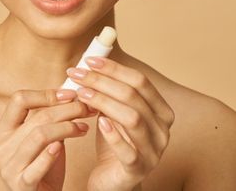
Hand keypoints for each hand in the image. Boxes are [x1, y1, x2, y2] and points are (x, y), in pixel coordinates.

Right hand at [0, 89, 95, 190]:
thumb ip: (48, 119)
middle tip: (87, 108)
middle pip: (36, 118)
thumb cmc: (44, 168)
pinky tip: (63, 146)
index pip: (19, 99)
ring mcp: (8, 166)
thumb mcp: (43, 139)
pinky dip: (51, 154)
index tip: (70, 94)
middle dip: (67, 110)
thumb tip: (70, 92)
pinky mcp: (19, 185)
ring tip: (84, 128)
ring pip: (39, 136)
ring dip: (67, 128)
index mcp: (3, 130)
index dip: (46, 94)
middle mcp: (1, 146)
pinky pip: (36, 166)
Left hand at [66, 57, 174, 190]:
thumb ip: (108, 91)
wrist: (112, 179)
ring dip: (104, 102)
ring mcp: (154, 151)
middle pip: (134, 96)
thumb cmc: (112, 142)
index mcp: (160, 111)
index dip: (114, 68)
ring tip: (81, 94)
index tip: (88, 60)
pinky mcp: (138, 169)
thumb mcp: (112, 112)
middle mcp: (163, 129)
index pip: (140, 81)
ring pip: (132, 119)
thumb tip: (90, 62)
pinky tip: (98, 122)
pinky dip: (113, 135)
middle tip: (77, 74)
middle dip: (102, 81)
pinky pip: (129, 151)